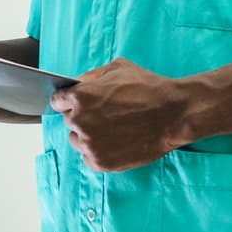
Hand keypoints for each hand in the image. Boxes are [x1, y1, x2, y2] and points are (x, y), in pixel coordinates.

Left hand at [49, 58, 188, 171]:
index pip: (57, 101)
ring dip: (88, 135)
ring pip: (77, 140)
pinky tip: (116, 141)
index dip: (69, 100)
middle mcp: (80, 121)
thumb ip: (90, 76)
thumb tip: (75, 84)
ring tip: (113, 129)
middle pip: (69, 120)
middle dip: (82, 116)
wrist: (174, 114)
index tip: (78, 102)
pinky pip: (88, 157)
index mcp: (79, 97)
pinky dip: (98, 152)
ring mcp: (90, 144)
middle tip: (106, 114)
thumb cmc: (148, 88)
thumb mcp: (116, 68)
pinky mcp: (101, 162)